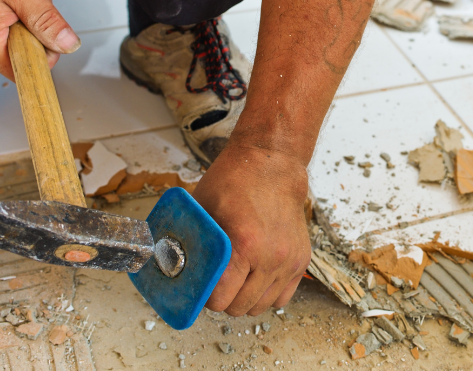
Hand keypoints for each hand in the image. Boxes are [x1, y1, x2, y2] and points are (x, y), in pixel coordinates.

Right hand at [0, 0, 79, 79]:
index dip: (46, 50)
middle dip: (38, 23)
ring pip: (22, 34)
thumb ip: (47, 21)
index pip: (29, 69)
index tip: (47, 25)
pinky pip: (11, 25)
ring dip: (29, 11)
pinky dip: (18, 7)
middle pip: (28, 50)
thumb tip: (68, 45)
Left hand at [192, 142, 311, 315]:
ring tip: (236, 280)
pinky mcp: (301, 260)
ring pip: (262, 306)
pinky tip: (256, 277)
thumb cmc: (235, 182)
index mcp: (245, 244)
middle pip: (241, 307)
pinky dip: (267, 294)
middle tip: (217, 283)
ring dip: (246, 299)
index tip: (201, 286)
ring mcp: (289, 260)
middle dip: (224, 300)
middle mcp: (271, 257)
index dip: (205, 296)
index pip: (221, 299)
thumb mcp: (202, 209)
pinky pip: (282, 297)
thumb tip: (171, 267)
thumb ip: (191, 241)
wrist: (272, 165)